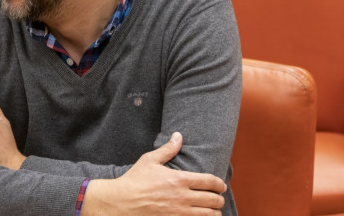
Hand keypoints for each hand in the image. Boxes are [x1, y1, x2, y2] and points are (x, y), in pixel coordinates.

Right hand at [82, 133, 225, 214]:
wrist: (122, 202)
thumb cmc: (135, 180)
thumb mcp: (150, 160)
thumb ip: (168, 149)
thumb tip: (178, 136)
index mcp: (179, 179)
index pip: (209, 182)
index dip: (219, 184)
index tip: (221, 186)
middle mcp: (183, 197)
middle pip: (212, 200)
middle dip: (219, 200)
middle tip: (218, 199)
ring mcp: (179, 213)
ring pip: (208, 215)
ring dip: (214, 213)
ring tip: (214, 211)